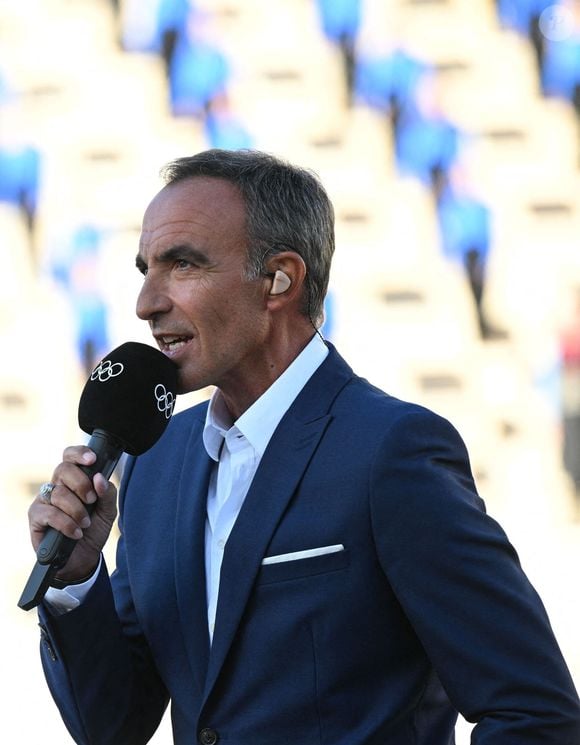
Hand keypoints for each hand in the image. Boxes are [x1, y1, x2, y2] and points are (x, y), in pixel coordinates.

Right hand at [28, 446, 117, 582]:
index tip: (92, 459)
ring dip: (76, 509)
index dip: (79, 454)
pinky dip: (66, 523)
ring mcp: (44, 500)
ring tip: (86, 523)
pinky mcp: (36, 517)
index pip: (70, 456)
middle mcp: (57, 486)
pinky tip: (76, 532)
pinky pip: (49, 513)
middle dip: (81, 484)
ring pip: (58, 493)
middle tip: (91, 500)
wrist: (84, 558)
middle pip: (63, 469)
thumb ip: (108, 493)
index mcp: (74, 479)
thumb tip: (100, 477)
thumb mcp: (108, 511)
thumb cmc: (94, 529)